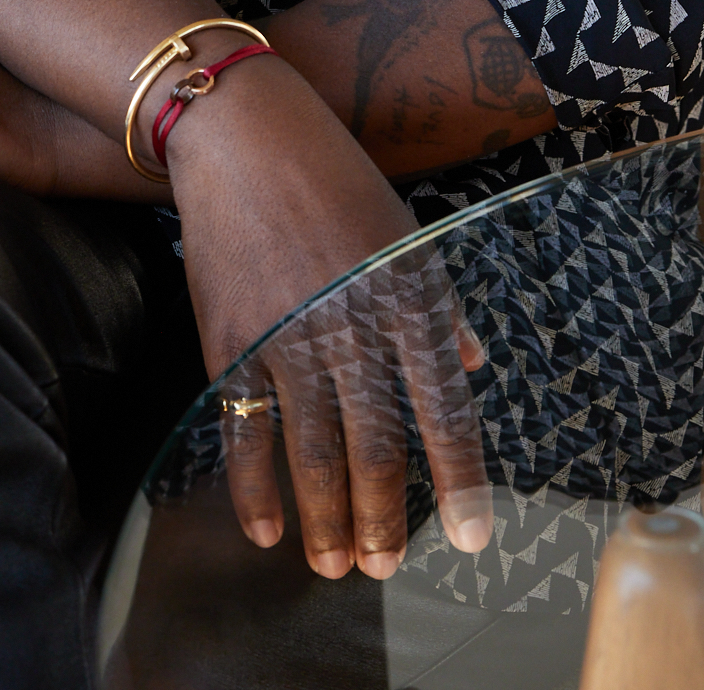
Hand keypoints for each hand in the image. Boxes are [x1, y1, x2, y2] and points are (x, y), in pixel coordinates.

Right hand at [164, 56, 491, 580]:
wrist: (243, 134)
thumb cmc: (333, 177)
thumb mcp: (404, 231)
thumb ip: (439, 307)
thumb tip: (471, 367)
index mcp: (404, 297)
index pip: (442, 406)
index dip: (460, 478)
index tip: (472, 538)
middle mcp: (350, 324)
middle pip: (374, 445)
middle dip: (383, 518)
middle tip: (385, 568)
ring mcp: (286, 335)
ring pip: (312, 452)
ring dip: (326, 519)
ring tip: (334, 566)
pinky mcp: (231, 337)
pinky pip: (245, 430)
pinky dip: (255, 487)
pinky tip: (267, 528)